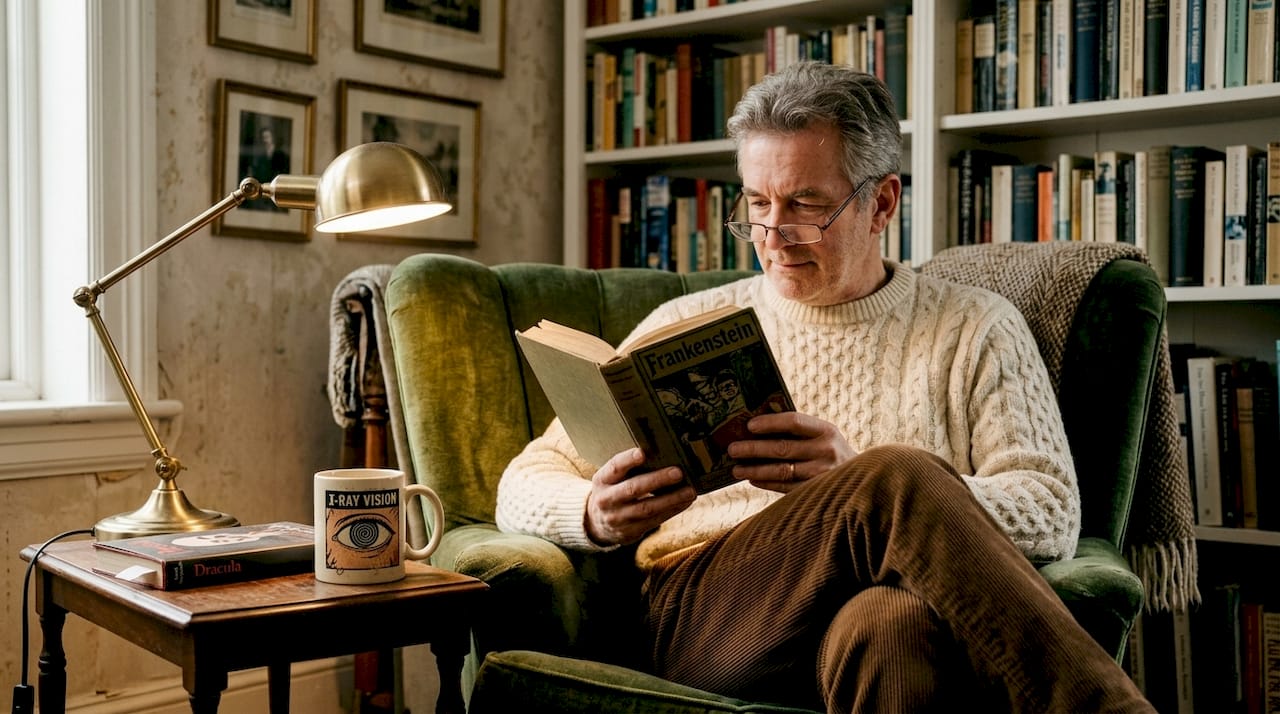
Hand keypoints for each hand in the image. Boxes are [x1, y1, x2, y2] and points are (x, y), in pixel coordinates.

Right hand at [585, 448, 695, 546]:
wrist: (597, 523)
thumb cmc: (612, 491)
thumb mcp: (611, 478)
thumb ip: (628, 468)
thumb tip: (663, 454)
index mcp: (602, 480)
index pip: (614, 467)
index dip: (627, 460)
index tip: (642, 453)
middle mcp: (606, 499)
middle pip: (633, 488)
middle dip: (657, 480)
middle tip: (678, 472)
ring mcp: (617, 518)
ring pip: (647, 508)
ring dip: (671, 499)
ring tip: (690, 491)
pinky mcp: (629, 531)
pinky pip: (654, 521)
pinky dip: (672, 510)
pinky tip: (684, 502)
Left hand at [726, 411, 855, 492]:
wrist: (866, 481)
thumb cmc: (833, 453)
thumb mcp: (824, 437)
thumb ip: (800, 431)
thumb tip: (756, 427)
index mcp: (827, 431)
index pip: (794, 422)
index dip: (770, 423)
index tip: (749, 425)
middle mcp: (827, 451)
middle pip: (782, 448)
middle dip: (753, 449)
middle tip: (732, 449)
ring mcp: (823, 474)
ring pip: (781, 471)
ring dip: (755, 470)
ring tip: (736, 468)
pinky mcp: (818, 493)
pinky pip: (786, 488)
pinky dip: (767, 483)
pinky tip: (752, 480)